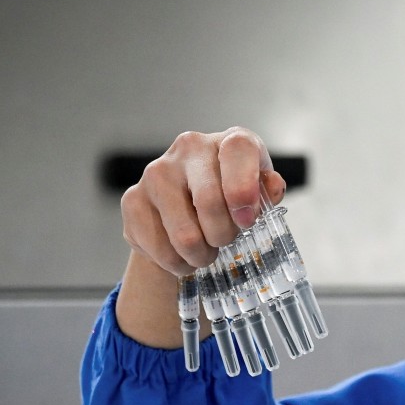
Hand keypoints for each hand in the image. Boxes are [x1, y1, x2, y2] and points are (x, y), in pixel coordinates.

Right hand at [120, 127, 286, 275]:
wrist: (186, 208)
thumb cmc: (230, 198)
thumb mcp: (258, 194)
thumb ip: (267, 192)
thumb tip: (272, 187)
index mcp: (228, 141)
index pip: (238, 151)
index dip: (244, 190)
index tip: (247, 220)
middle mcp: (190, 147)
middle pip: (209, 202)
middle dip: (223, 236)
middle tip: (224, 241)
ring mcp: (156, 171)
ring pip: (185, 236)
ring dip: (201, 255)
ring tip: (205, 250)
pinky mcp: (132, 199)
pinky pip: (161, 250)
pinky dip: (177, 263)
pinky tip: (181, 253)